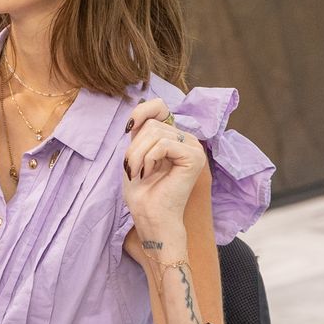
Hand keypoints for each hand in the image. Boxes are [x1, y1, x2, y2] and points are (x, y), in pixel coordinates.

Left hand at [120, 99, 206, 241]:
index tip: (128, 129)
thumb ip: (141, 131)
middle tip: (133, 169)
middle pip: (152, 124)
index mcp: (173, 137)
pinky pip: (164, 144)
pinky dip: (149, 158)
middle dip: (134, 146)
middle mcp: (186, 140)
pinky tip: (149, 173)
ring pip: (156, 132)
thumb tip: (139, 110)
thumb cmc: (142, 190)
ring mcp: (193, 148)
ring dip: (138, 154)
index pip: (159, 107)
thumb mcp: (135, 152)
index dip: (141, 111)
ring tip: (139, 173)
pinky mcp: (195, 157)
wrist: (150, 216)